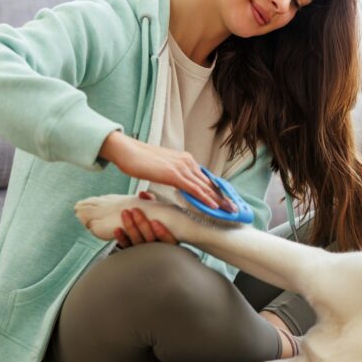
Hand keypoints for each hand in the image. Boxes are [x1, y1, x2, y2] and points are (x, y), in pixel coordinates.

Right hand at [100, 132, 221, 209]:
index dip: (217, 190)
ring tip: (229, 211)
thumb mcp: (163, 169)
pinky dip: (205, 198)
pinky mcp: (174, 174)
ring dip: (219, 200)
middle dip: (223, 196)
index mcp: (185, 160)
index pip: (205, 178)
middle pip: (209, 182)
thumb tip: (181, 187)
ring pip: (205, 186)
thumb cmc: (140, 161)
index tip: (227, 200)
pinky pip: (193, 189)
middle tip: (235, 209)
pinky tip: (213, 206)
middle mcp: (187, 161)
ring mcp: (182, 167)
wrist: (127, 151)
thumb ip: (175, 176)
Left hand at [114, 191, 176, 248]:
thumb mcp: (158, 214)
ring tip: (125, 213)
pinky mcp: (132, 251)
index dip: (162, 233)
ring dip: (130, 227)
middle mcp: (157, 247)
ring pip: (137, 242)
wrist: (142, 237)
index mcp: (168, 240)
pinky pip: (126, 246)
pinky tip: (117, 230)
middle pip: (150, 239)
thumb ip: (153, 205)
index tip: (155, 221)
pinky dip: (121, 238)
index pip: (168, 240)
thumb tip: (143, 194)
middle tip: (135, 210)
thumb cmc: (154, 224)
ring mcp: (144, 251)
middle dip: (142, 224)